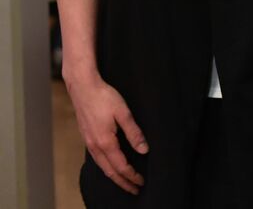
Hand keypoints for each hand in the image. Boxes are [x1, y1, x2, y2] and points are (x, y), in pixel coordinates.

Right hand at [63, 70, 146, 194]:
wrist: (83, 87)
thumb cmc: (104, 97)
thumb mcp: (124, 113)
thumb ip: (134, 132)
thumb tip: (144, 149)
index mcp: (105, 142)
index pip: (121, 166)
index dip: (131, 176)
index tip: (141, 182)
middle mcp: (95, 146)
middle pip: (110, 171)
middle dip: (123, 182)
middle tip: (135, 189)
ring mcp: (89, 143)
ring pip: (102, 166)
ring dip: (114, 177)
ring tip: (125, 182)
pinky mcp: (87, 137)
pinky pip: (97, 159)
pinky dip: (106, 167)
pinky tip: (111, 166)